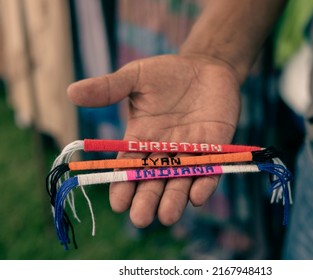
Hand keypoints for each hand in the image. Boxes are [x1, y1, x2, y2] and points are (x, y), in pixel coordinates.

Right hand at [67, 54, 240, 226]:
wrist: (205, 67)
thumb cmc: (168, 73)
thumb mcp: (136, 77)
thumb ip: (109, 87)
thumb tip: (71, 91)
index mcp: (141, 139)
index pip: (129, 167)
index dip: (123, 185)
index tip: (118, 203)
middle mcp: (164, 151)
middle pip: (153, 181)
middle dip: (146, 200)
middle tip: (140, 219)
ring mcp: (190, 152)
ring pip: (180, 181)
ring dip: (174, 200)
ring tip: (166, 216)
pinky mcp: (215, 149)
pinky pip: (210, 171)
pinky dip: (204, 184)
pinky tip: (197, 197)